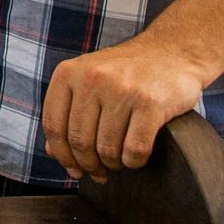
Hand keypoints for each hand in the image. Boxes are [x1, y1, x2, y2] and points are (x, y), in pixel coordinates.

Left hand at [41, 34, 208, 180]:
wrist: (170, 52)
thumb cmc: (125, 73)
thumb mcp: (88, 81)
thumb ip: (68, 111)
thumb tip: (53, 152)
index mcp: (68, 72)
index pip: (53, 125)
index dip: (62, 154)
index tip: (73, 169)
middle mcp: (92, 78)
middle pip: (79, 141)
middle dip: (89, 165)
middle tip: (100, 172)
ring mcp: (121, 89)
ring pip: (107, 149)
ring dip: (113, 164)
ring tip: (118, 161)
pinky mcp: (150, 102)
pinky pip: (135, 149)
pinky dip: (134, 162)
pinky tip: (136, 158)